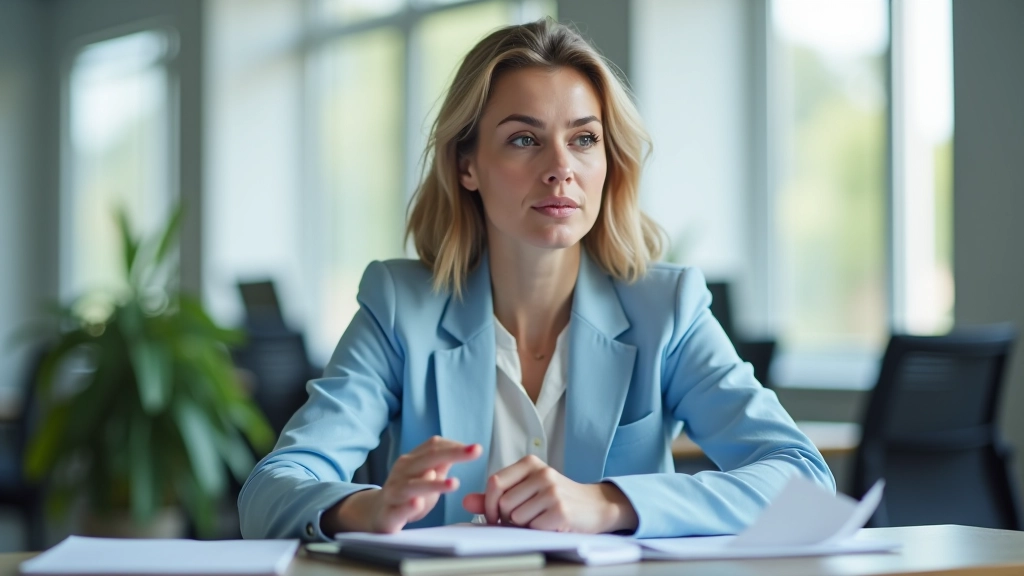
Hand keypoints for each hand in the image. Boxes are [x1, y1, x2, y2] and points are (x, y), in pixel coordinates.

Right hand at [323, 436, 481, 533]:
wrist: (377, 513)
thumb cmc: (408, 493)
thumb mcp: (426, 476)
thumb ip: (441, 463)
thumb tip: (464, 449)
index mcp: (412, 460)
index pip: (433, 446)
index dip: (454, 446)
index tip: (475, 448)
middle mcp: (402, 472)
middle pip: (427, 459)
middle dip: (453, 454)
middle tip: (475, 451)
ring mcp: (394, 492)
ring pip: (413, 485)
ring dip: (434, 484)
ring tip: (454, 484)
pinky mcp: (388, 514)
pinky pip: (398, 509)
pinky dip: (408, 506)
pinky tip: (418, 503)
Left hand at [461, 455, 637, 532]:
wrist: (595, 506)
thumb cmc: (556, 498)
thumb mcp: (526, 489)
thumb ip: (496, 495)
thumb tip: (465, 501)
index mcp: (530, 463)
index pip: (494, 482)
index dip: (488, 504)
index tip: (494, 515)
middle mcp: (542, 473)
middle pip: (502, 502)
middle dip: (506, 517)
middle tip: (522, 518)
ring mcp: (552, 491)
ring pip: (515, 517)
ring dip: (522, 525)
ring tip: (538, 519)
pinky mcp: (560, 511)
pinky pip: (531, 528)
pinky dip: (536, 531)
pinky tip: (549, 524)